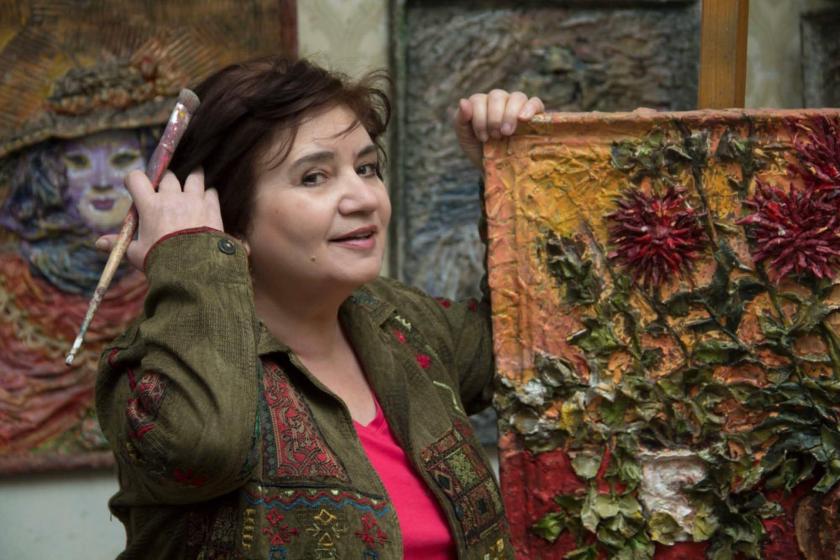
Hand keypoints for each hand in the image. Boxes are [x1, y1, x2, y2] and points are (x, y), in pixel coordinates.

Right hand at [95, 169, 223, 269]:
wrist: (193, 270)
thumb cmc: (161, 261)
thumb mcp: (136, 254)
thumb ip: (119, 244)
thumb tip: (98, 244)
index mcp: (150, 205)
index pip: (136, 178)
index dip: (134, 179)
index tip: (136, 186)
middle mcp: (172, 198)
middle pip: (168, 176)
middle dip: (165, 181)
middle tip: (167, 191)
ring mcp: (194, 200)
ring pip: (194, 176)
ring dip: (192, 177)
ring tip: (192, 182)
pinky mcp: (212, 208)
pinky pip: (211, 192)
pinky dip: (209, 194)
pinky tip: (207, 201)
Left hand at [454, 90, 544, 169]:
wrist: (496, 170)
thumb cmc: (480, 150)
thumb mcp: (465, 138)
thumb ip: (461, 120)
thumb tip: (463, 101)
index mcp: (481, 104)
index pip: (478, 99)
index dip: (479, 118)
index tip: (483, 137)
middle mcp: (500, 100)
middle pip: (497, 96)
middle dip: (494, 117)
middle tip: (496, 136)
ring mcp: (517, 106)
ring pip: (516, 97)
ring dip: (510, 114)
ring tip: (507, 133)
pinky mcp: (534, 114)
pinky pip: (535, 102)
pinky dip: (530, 108)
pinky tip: (524, 119)